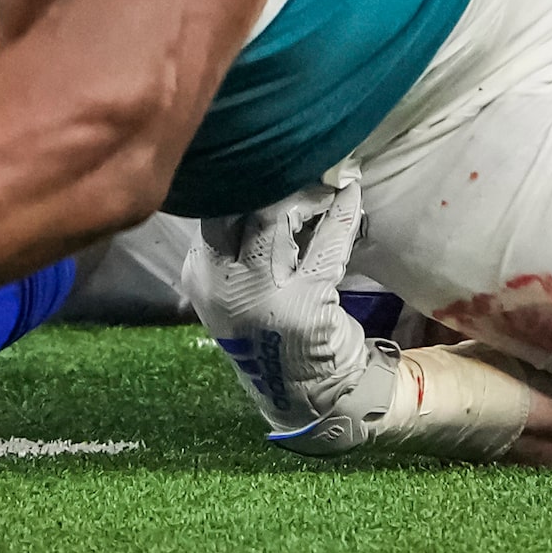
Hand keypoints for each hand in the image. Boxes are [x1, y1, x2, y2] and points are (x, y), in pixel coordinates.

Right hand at [181, 180, 398, 454]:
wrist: (301, 394)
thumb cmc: (271, 329)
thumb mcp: (234, 285)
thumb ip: (238, 241)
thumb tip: (266, 177)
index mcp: (199, 273)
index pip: (213, 207)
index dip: (243, 178)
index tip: (268, 158)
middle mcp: (220, 281)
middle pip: (238, 206)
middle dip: (272, 178)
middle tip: (301, 162)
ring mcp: (259, 292)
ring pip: (275, 218)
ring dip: (306, 193)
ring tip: (327, 179)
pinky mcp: (303, 301)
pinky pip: (325, 243)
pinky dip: (341, 214)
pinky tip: (352, 196)